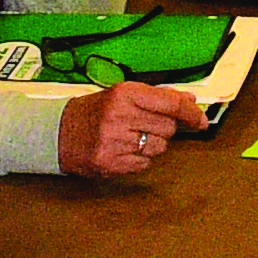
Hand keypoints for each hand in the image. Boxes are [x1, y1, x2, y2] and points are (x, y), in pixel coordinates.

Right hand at [56, 80, 205, 179]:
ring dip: (153, 144)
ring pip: (159, 147)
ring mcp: (115, 142)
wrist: (56, 133)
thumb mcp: (122, 95)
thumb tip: (189, 101)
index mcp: (124, 94)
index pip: (171, 104)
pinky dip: (141, 158)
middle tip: (147, 125)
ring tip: (131, 137)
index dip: (191, 113)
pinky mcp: (111, 163)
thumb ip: (157, 97)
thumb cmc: (93, 112)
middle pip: (168, 127)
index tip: (201, 121)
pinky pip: (145, 164)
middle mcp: (120, 116)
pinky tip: (124, 150)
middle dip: (165, 128)